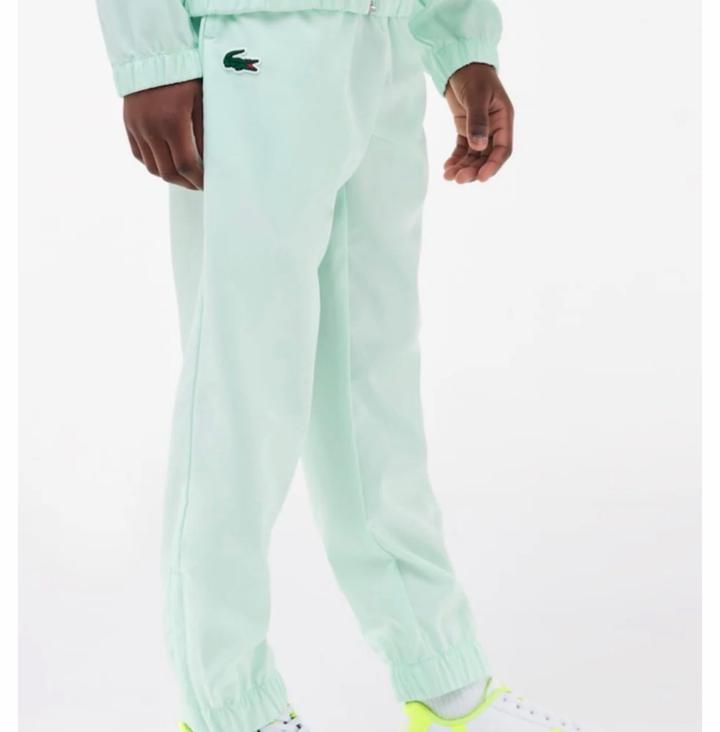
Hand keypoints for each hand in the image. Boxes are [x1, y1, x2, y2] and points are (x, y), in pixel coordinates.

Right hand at [123, 79, 203, 189]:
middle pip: (168, 172)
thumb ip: (204, 133)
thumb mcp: (201, 100)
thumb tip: (209, 161)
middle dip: (185, 183)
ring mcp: (137, 127)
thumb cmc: (184, 73)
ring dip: (170, 176)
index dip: (198, 180)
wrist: (153, 53)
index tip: (207, 184)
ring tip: (184, 175)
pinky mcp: (129, 124)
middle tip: (198, 184)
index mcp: (172, 122)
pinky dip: (154, 163)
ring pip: (153, 167)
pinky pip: (140, 155)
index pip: (186, 165)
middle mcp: (151, 128)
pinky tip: (166, 162)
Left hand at [444, 63, 513, 183]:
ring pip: (474, 156)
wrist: (460, 64)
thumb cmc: (474, 76)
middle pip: (487, 157)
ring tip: (449, 176)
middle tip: (459, 179)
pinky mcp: (466, 130)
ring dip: (463, 167)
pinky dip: (456, 159)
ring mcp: (480, 131)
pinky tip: (447, 167)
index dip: (493, 165)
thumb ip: (477, 122)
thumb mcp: (476, 97)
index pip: (503, 149)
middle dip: (474, 170)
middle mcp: (494, 128)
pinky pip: (462, 150)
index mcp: (504, 120)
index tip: (481, 178)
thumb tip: (478, 147)